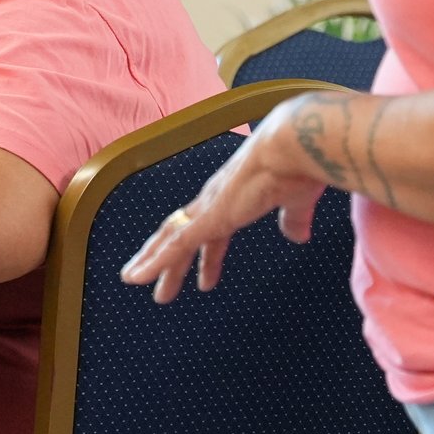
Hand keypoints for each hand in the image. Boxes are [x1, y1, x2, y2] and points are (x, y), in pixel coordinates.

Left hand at [118, 100, 329, 303]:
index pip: (211, 229)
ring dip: (153, 262)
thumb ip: (294, 218)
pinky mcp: (210, 217)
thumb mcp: (297, 200)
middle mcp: (215, 200)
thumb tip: (297, 235)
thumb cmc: (298, 165)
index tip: (204, 276)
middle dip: (171, 262)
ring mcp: (210, 208)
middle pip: (184, 235)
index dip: (206, 254)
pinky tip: (136, 277)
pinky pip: (175, 244)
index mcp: (235, 195)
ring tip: (134, 280)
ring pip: (172, 239)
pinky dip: (154, 262)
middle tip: (161, 287)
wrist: (294, 147)